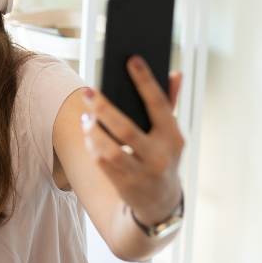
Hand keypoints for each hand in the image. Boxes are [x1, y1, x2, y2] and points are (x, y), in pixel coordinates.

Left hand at [81, 55, 183, 224]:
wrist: (160, 203)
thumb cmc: (163, 157)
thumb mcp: (170, 135)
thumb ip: (170, 104)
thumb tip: (175, 72)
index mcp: (174, 138)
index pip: (159, 105)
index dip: (146, 81)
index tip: (132, 59)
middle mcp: (160, 156)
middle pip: (127, 129)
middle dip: (104, 109)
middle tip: (88, 92)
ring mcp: (142, 173)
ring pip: (110, 149)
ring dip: (93, 131)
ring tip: (86, 116)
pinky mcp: (125, 184)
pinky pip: (102, 163)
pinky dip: (93, 146)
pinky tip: (89, 134)